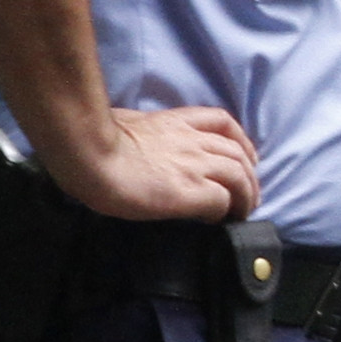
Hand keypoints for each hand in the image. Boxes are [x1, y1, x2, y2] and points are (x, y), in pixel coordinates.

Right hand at [50, 105, 258, 222]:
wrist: (90, 156)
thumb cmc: (95, 140)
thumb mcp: (124, 121)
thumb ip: (138, 126)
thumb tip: (128, 130)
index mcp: (175, 121)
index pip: (222, 122)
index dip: (241, 141)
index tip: (245, 158)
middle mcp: (192, 141)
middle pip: (239, 153)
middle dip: (250, 176)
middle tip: (249, 196)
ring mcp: (195, 166)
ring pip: (239, 177)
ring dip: (246, 197)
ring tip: (241, 213)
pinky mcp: (191, 192)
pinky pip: (222, 201)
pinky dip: (225, 211)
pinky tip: (215, 220)